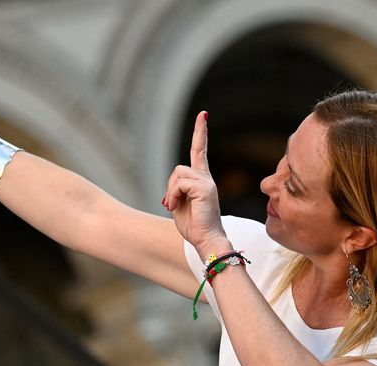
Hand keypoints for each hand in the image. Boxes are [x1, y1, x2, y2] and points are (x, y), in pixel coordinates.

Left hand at [163, 111, 229, 254]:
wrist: (206, 240)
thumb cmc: (193, 227)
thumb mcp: (180, 205)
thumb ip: (176, 190)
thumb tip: (171, 189)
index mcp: (202, 181)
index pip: (200, 151)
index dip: (201, 132)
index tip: (203, 114)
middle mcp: (206, 179)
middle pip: (178, 169)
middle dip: (170, 187)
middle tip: (172, 205)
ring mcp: (206, 182)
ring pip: (177, 174)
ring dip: (171, 192)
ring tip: (175, 207)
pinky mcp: (204, 188)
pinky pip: (179, 183)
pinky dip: (173, 195)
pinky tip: (176, 207)